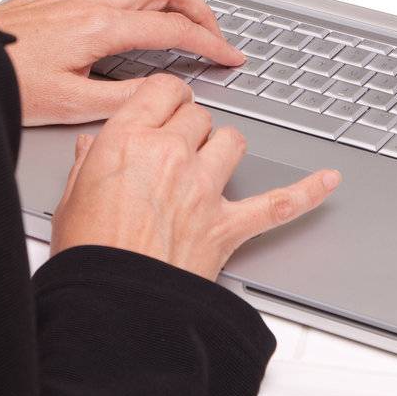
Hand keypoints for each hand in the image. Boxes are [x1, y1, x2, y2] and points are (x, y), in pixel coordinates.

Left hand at [0, 0, 245, 126]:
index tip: (229, 56)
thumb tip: (163, 93)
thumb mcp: (71, 104)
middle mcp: (92, 0)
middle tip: (214, 34)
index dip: (210, 42)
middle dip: (200, 7)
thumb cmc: (6, 80)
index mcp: (101, 26)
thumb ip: (125, 99)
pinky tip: (135, 13)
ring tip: (181, 20)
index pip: (174, 27)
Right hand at [49, 75, 340, 279]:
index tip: (164, 105)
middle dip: (189, 127)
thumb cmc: (89, 255)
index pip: (164, 91)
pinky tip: (326, 181)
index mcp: (128, 140)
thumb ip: (87, 165)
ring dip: (224, 148)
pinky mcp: (227, 226)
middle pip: (199, 116)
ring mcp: (204, 189)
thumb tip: (93, 149)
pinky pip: (278, 203)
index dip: (166, 97)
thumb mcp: (70, 199)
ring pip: (232, 142)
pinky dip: (306, 192)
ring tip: (211, 160)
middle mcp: (171, 155)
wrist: (112, 304)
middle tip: (176, 145)